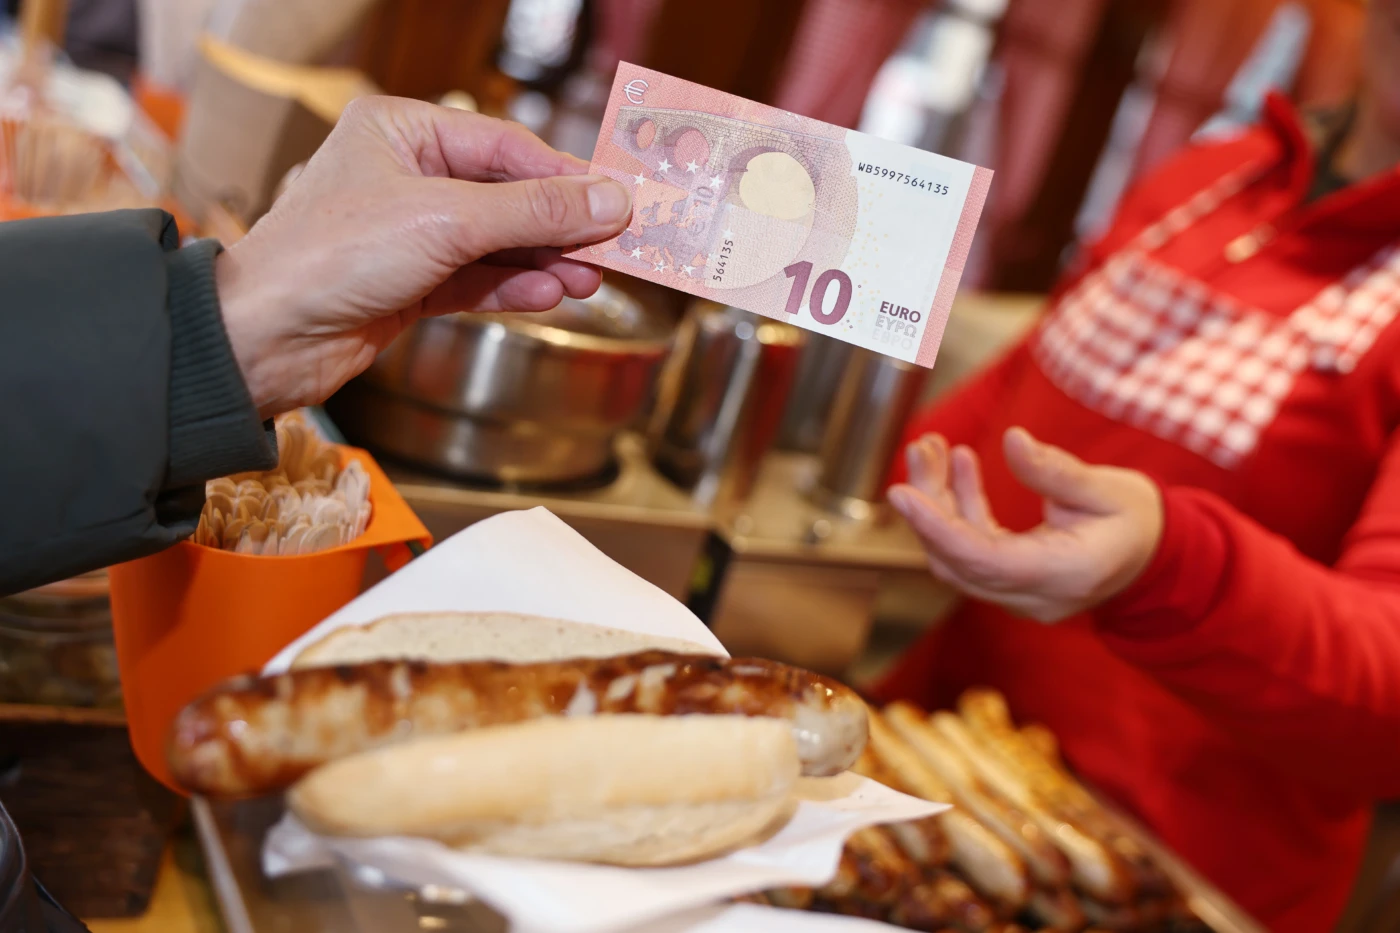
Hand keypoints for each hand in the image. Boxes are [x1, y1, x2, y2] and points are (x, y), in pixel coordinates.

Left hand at [215, 96, 633, 417]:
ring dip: (545, 261)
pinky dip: (514, 287)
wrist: (266, 339)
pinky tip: (551, 294)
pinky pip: (477, 278)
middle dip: (560, 225)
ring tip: (591, 279)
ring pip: (497, 241)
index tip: (619, 200)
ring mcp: (408, 232)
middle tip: (615, 247)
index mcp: (400, 131)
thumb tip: (609, 200)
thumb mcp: (447, 222)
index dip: (566, 175)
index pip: (505, 145)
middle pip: (507, 194)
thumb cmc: (330, 256)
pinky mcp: (410, 283)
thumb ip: (534, 212)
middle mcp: (405, 175)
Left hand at [887, 428, 1163, 622]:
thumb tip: (1012, 441)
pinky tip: (961, 465)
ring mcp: (1019, 595)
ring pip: (957, 556)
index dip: (935, 528)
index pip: (981, 560)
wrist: (1154, 556)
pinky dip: (958, 511)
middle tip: (922, 448)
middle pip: (959, 558)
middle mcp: (1034, 596)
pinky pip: (970, 551)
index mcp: (1062, 575)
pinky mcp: (1011, 582)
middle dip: (930, 503)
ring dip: (938, 504)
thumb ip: (1055, 471)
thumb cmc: (1137, 520)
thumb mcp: (1107, 489)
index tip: (900, 493)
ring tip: (933, 448)